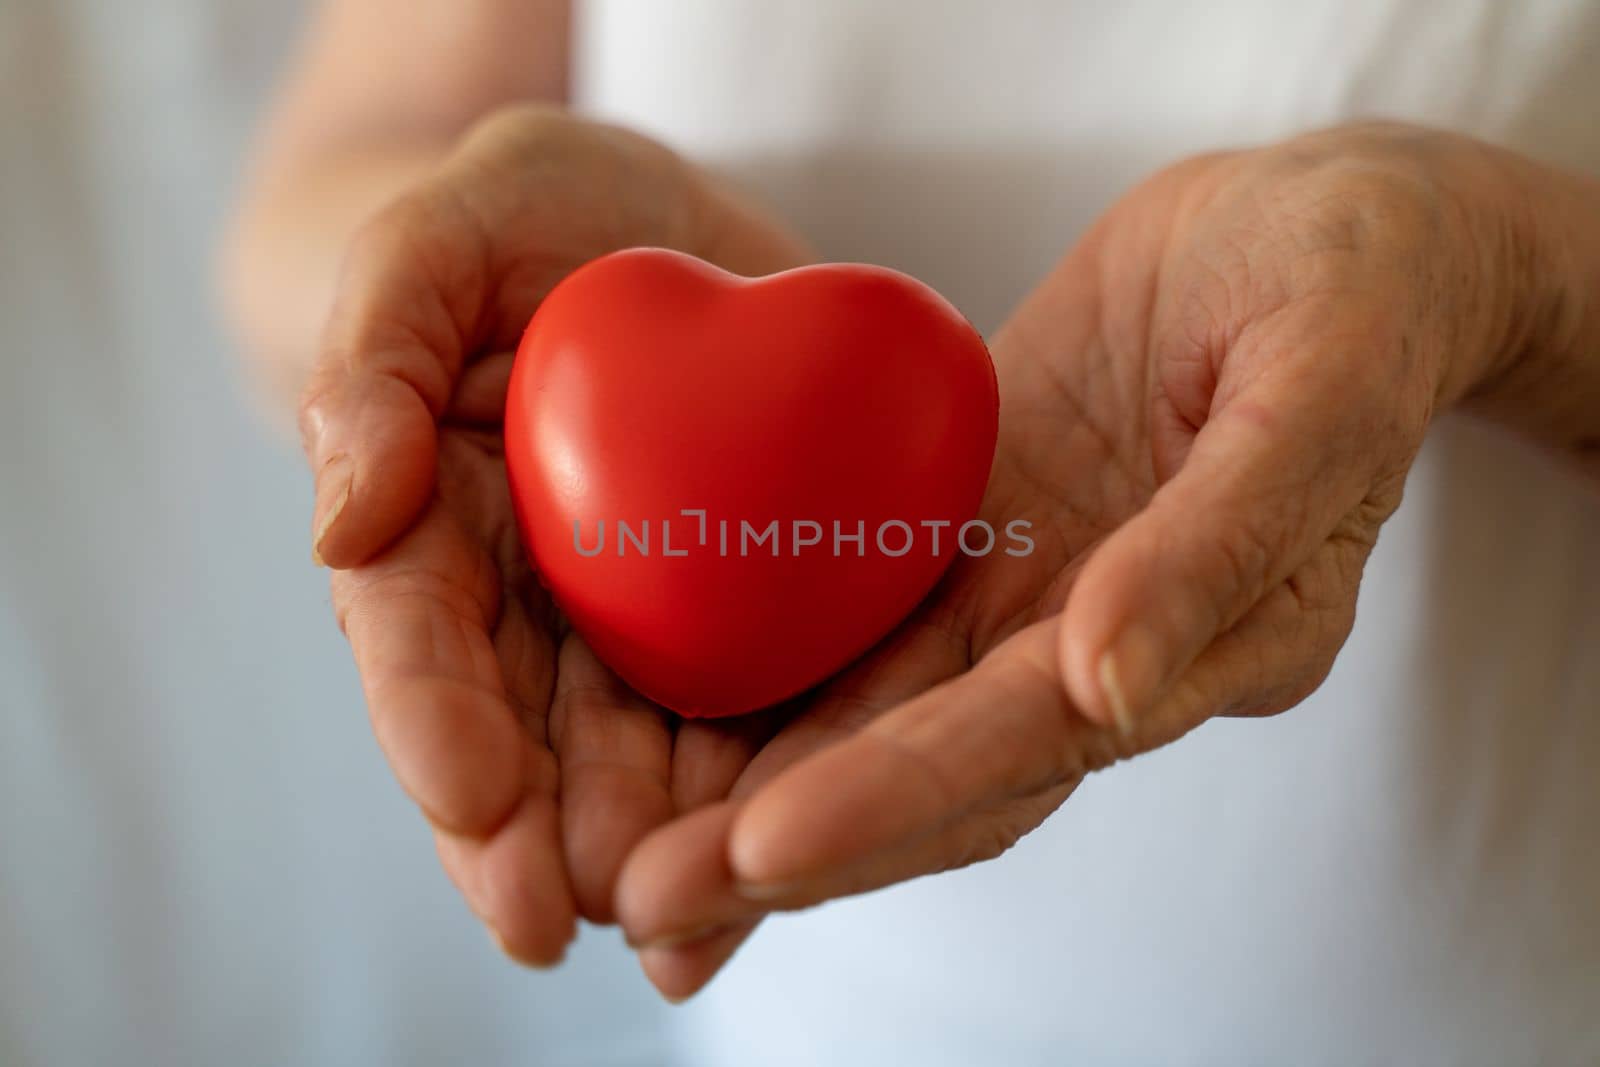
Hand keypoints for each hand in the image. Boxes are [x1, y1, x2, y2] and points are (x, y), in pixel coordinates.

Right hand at [299, 105, 810, 962]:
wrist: (659, 225)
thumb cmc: (529, 216)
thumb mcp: (438, 240)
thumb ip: (370, 364)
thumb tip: (338, 524)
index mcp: (431, 529)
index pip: (418, 648)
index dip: (437, 736)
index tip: (478, 811)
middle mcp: (527, 601)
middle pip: (525, 743)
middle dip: (547, 836)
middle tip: (585, 911)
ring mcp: (639, 617)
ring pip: (638, 758)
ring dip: (657, 845)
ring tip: (687, 919)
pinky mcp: (748, 607)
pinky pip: (754, 710)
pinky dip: (764, 788)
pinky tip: (783, 856)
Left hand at [611, 123, 1554, 995]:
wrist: (1311, 230)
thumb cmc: (1354, 288)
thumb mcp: (1323, 386)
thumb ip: (1225, 540)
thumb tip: (1110, 684)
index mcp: (1214, 641)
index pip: (1034, 742)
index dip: (901, 796)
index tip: (766, 847)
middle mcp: (1104, 649)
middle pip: (936, 769)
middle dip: (793, 841)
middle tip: (648, 899)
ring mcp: (1030, 592)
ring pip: (883, 714)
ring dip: (760, 789)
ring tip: (634, 863)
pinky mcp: (974, 528)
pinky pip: (865, 614)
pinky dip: (776, 678)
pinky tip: (671, 719)